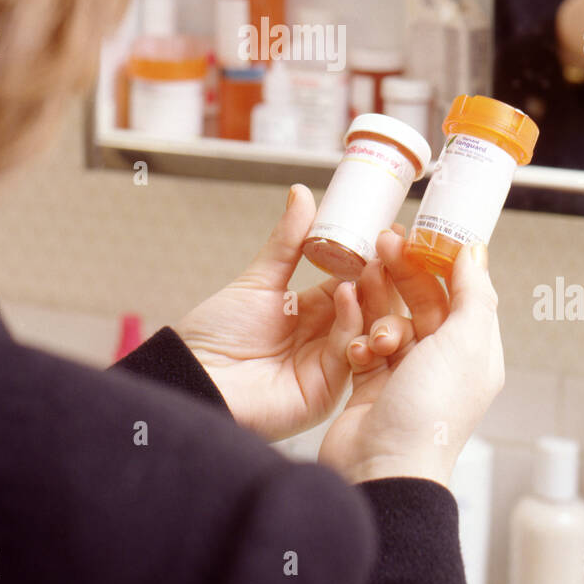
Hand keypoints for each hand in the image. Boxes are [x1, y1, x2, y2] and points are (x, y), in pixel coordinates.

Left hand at [173, 185, 402, 442]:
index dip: (372, 261)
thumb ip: (287, 242)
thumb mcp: (258, 280)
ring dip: (373, 297)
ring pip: (366, 330)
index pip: (355, 283)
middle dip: (381, 278)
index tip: (389, 232)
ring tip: (371, 267)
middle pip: (368, 307)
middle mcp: (326, 339)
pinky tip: (345, 295)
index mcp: (313, 312)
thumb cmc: (216, 334)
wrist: (193, 376)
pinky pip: (347, 353)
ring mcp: (328, 366)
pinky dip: (351, 323)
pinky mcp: (325, 391)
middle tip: (390, 248)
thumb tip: (301, 192)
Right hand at [317, 233, 502, 487]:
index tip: (419, 232)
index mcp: (475, 353)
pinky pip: (363, 344)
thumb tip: (476, 253)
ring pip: (389, 319)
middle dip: (403, 272)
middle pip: (422, 301)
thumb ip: (473, 294)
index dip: (442, 260)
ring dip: (377, 305)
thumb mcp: (464, 343)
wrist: (382, 468)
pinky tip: (356, 338)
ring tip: (362, 287)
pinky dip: (358, 336)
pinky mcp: (371, 386)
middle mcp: (442, 363)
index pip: (463, 293)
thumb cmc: (429, 413)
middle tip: (381, 243)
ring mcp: (405, 375)